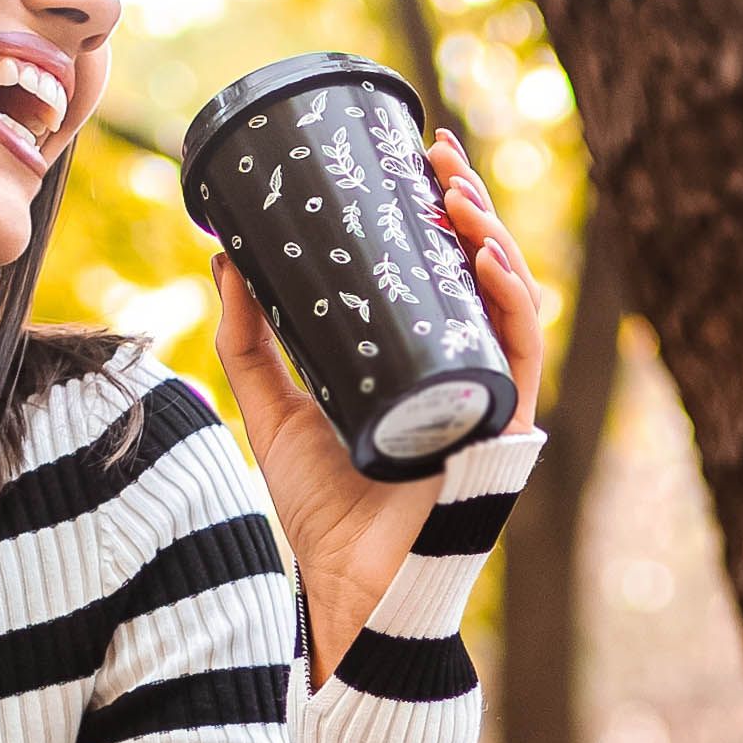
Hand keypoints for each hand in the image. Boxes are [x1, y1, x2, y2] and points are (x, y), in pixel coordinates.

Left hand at [214, 130, 549, 678]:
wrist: (344, 588)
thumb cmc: (322, 514)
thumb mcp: (272, 408)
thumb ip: (249, 342)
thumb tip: (223, 257)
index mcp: (422, 363)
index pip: (444, 271)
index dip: (440, 210)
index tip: (416, 155)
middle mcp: (462, 375)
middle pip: (481, 273)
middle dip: (468, 204)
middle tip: (436, 153)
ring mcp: (485, 401)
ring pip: (509, 301)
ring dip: (492, 236)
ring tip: (455, 192)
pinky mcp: (499, 431)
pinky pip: (519, 354)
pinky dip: (510, 301)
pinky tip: (484, 260)